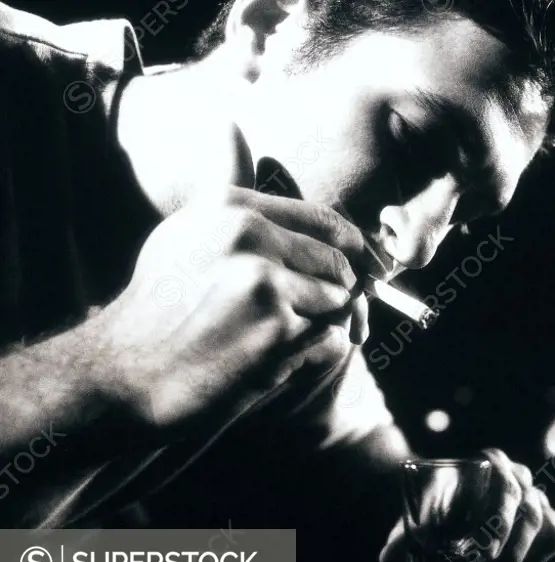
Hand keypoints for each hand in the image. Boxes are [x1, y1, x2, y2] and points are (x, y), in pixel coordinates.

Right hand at [91, 187, 373, 431]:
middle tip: (302, 320)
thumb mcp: (186, 230)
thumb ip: (222, 181)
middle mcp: (248, 235)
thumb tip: (229, 121)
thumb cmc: (160, 305)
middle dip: (332, 295)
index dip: (350, 248)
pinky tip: (263, 361)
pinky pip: (328, 340)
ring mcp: (265, 282)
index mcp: (230, 207)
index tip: (357, 270)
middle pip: (338, 264)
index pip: (324, 220)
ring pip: (338, 303)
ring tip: (269, 339)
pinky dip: (307, 356)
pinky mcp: (276, 330)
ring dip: (318, 327)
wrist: (125, 374)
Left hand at [379, 449, 554, 561]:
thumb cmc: (437, 500)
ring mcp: (537, 498)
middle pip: (526, 509)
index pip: (501, 484)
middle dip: (509, 547)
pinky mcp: (548, 521)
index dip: (495, 518)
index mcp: (491, 462)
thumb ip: (404, 533)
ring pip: (545, 525)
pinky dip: (548, 558)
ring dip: (521, 559)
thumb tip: (387, 559)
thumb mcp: (420, 510)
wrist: (453, 494)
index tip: (479, 551)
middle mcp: (519, 477)